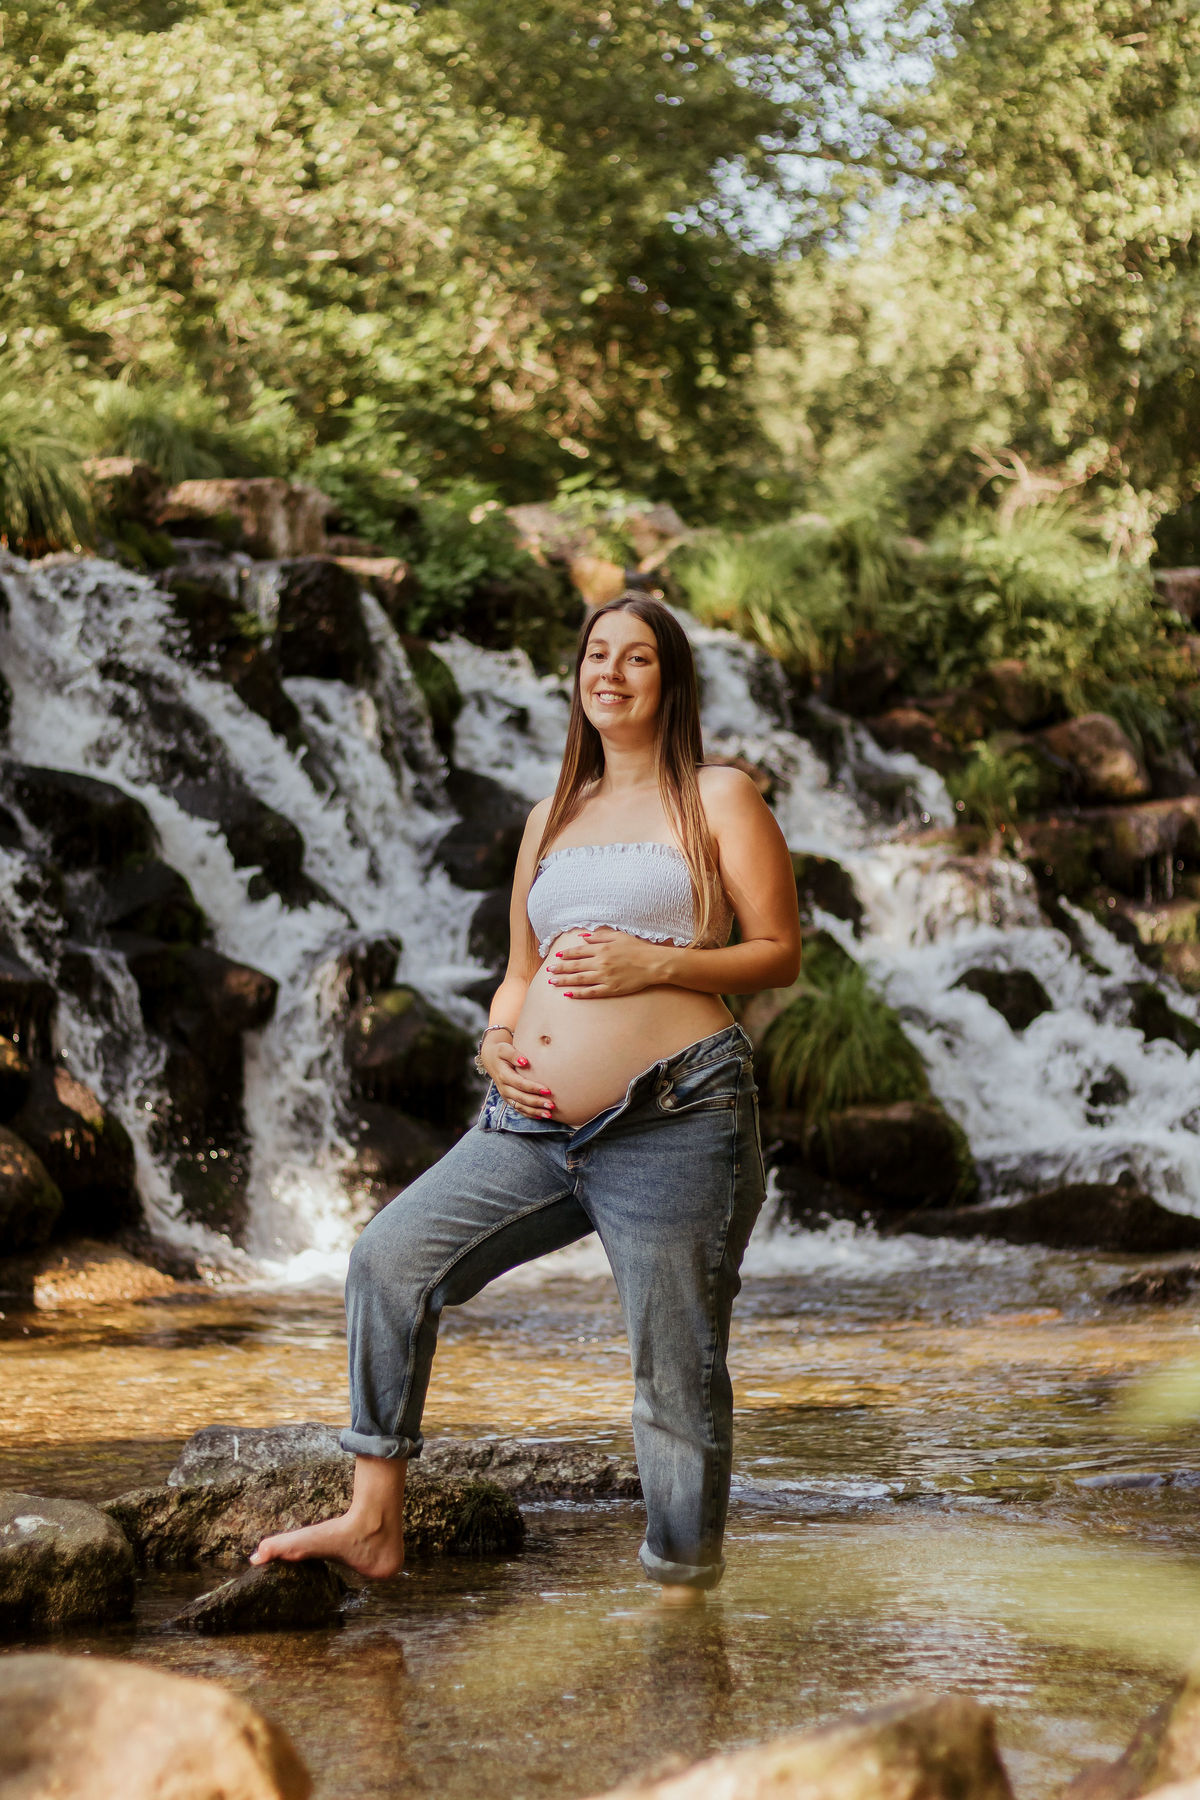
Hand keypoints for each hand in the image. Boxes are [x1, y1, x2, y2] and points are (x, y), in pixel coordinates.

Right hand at [482, 1036, 555, 1118]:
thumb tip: (524, 1062)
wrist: (491, 1059)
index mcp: (504, 1075)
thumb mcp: (504, 1049)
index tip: (548, 1090)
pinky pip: (518, 1109)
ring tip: (549, 1114)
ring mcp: (506, 1095)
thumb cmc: (501, 1052)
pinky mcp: (508, 1099)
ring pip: (520, 1106)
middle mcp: (504, 1088)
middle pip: (521, 1098)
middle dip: (537, 1102)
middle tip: (552, 1105)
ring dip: (535, 1111)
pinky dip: (529, 1114)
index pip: (520, 1084)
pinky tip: (540, 1116)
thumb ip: (513, 1054)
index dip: (533, 1088)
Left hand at [547, 928, 665, 998]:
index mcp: (602, 948)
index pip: (579, 951)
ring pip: (579, 979)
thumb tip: (584, 937)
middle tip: (549, 970)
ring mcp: (604, 977)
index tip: (556, 956)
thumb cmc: (638, 948)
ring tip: (552, 981)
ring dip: (564, 980)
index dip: (566, 954)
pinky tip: (569, 993)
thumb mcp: (619, 936)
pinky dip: (579, 993)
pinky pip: (591, 992)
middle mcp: (600, 962)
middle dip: (560, 968)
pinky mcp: (610, 989)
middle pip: (575, 966)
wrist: (653, 964)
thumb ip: (599, 936)